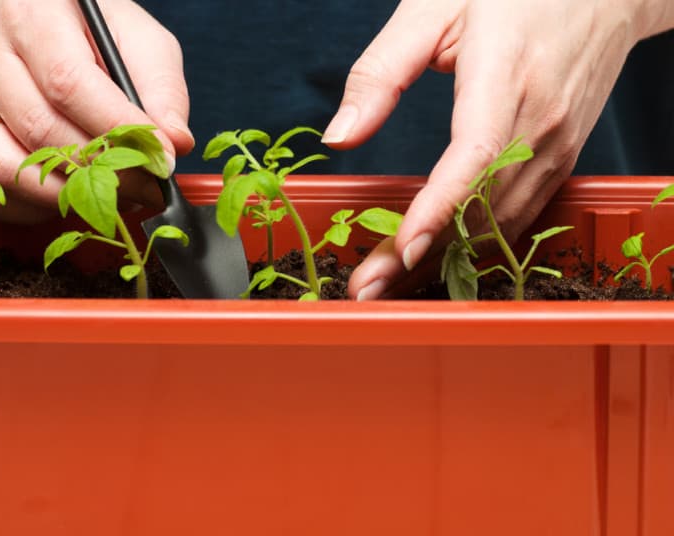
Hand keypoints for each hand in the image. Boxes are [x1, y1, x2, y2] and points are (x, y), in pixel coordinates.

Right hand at [0, 0, 193, 222]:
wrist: (41, 31)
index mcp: (33, 15)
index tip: (160, 161)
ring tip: (109, 197)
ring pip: (5, 167)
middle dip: (102, 173)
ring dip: (66, 197)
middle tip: (145, 188)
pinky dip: (30, 209)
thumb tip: (174, 144)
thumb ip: (162, 91)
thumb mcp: (142, 45)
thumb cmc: (96, 39)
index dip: (118, 131)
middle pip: (41, 130)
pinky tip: (66, 199)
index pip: (69, 84)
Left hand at [322, 0, 669, 298]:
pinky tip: (440, 262)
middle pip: (477, 207)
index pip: (473, 158)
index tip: (401, 251)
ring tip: (390, 288)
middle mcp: (539, 122)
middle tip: (366, 290)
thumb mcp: (432, 10)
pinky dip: (477, 245)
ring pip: (498, 222)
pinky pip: (518, 214)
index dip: (438, 209)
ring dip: (444, 260)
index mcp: (505, 77)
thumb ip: (380, 72)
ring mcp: (557, 147)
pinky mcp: (562, 160)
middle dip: (419, 257)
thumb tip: (339, 136)